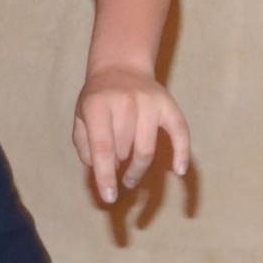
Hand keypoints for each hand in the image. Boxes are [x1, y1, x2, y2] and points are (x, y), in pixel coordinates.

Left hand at [73, 65, 190, 204]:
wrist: (121, 65)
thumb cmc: (98, 97)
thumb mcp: (80, 116)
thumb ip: (84, 144)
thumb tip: (100, 169)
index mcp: (98, 105)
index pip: (103, 148)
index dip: (105, 176)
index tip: (109, 197)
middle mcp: (126, 103)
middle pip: (125, 150)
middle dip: (117, 166)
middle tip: (114, 166)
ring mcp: (150, 103)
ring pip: (146, 149)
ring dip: (137, 168)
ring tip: (130, 175)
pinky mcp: (169, 106)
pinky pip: (180, 133)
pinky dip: (181, 154)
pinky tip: (179, 171)